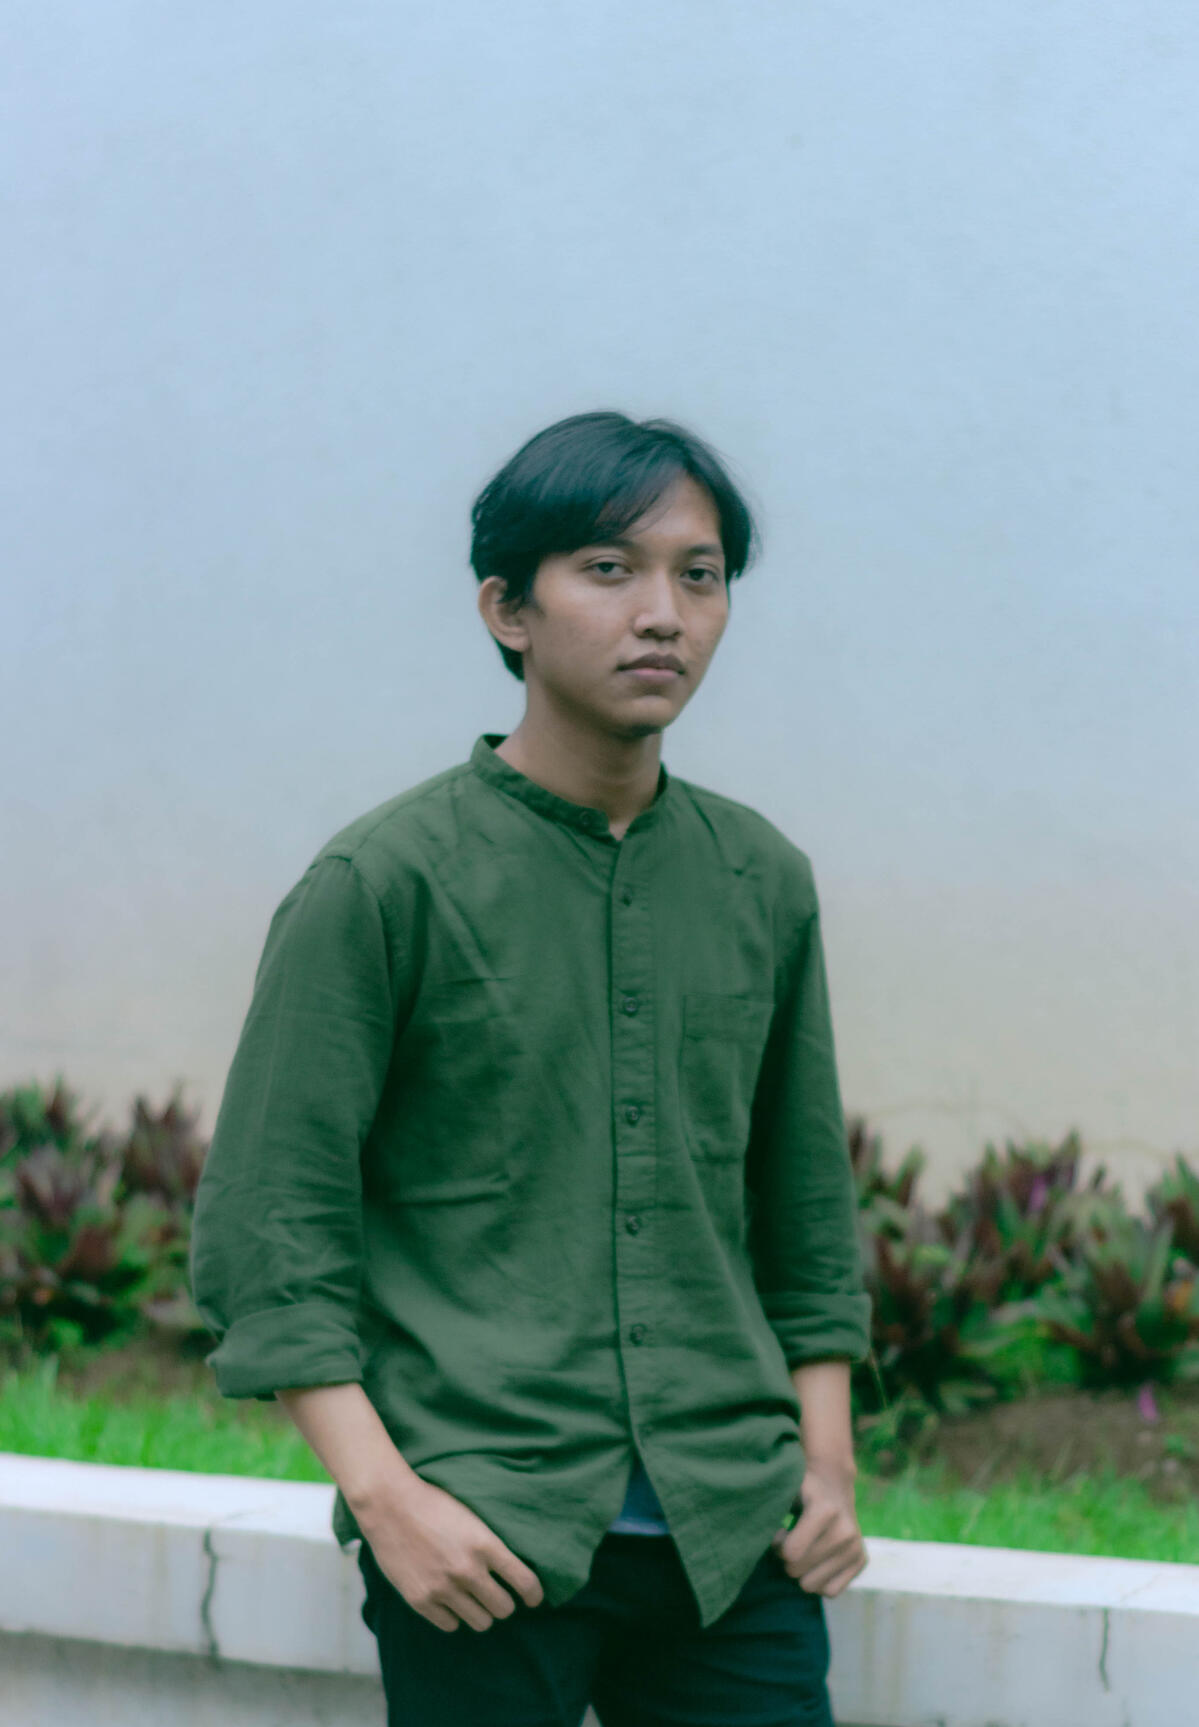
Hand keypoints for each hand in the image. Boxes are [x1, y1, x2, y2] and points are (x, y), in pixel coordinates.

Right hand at [359, 1474, 544, 1632]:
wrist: (389, 1504)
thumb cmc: (432, 1504)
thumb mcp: (471, 1517)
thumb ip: (490, 1545)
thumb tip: (511, 1570)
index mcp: (484, 1544)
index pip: (524, 1582)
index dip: (534, 1594)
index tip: (534, 1598)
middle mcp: (467, 1570)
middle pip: (504, 1609)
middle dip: (504, 1603)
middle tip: (497, 1595)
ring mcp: (443, 1588)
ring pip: (480, 1622)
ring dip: (480, 1612)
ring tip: (473, 1600)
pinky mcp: (420, 1600)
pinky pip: (450, 1625)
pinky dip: (453, 1616)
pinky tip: (450, 1602)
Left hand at [770, 1457, 867, 1596]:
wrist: (833, 1483)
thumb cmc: (799, 1487)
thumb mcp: (784, 1488)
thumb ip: (767, 1507)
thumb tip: (755, 1530)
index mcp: (826, 1511)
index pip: (790, 1553)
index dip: (777, 1544)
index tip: (780, 1530)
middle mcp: (846, 1532)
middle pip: (797, 1571)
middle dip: (787, 1558)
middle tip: (790, 1539)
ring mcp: (855, 1548)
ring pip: (812, 1586)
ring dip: (802, 1570)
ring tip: (803, 1547)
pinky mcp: (861, 1561)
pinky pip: (830, 1591)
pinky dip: (818, 1579)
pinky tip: (815, 1559)